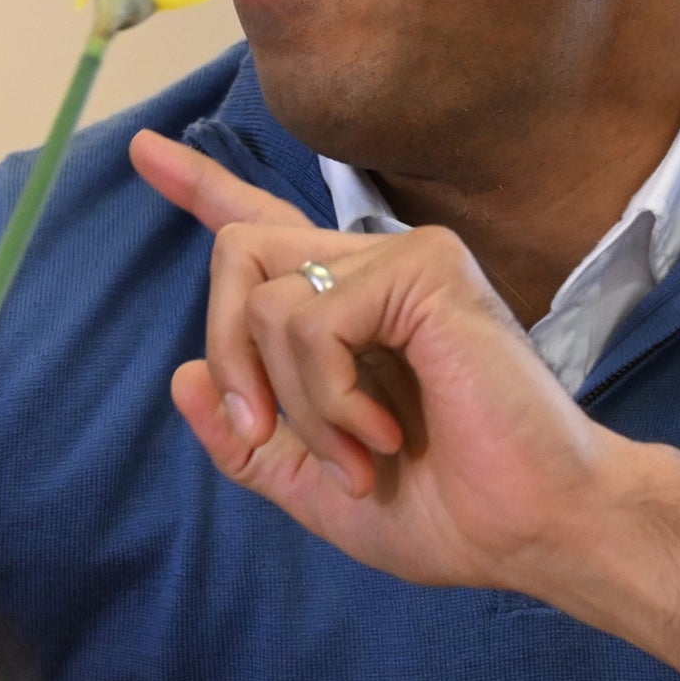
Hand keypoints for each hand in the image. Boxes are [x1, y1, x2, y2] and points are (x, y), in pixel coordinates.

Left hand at [131, 131, 679, 680]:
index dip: (199, 188)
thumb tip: (179, 378)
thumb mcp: (316, 486)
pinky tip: (381, 434)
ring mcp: (403, 259)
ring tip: (359, 454)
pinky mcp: (425, 270)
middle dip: (229, 356)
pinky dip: (327, 397)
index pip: (260, 230)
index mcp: (349, 308)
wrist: (536, 530)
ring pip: (266, 299)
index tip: (143, 150)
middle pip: (238, 255)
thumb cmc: (450, 511)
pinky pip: (312, 318)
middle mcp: (374, 266)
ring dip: (295, 403)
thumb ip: (248, 440)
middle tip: (266, 433)